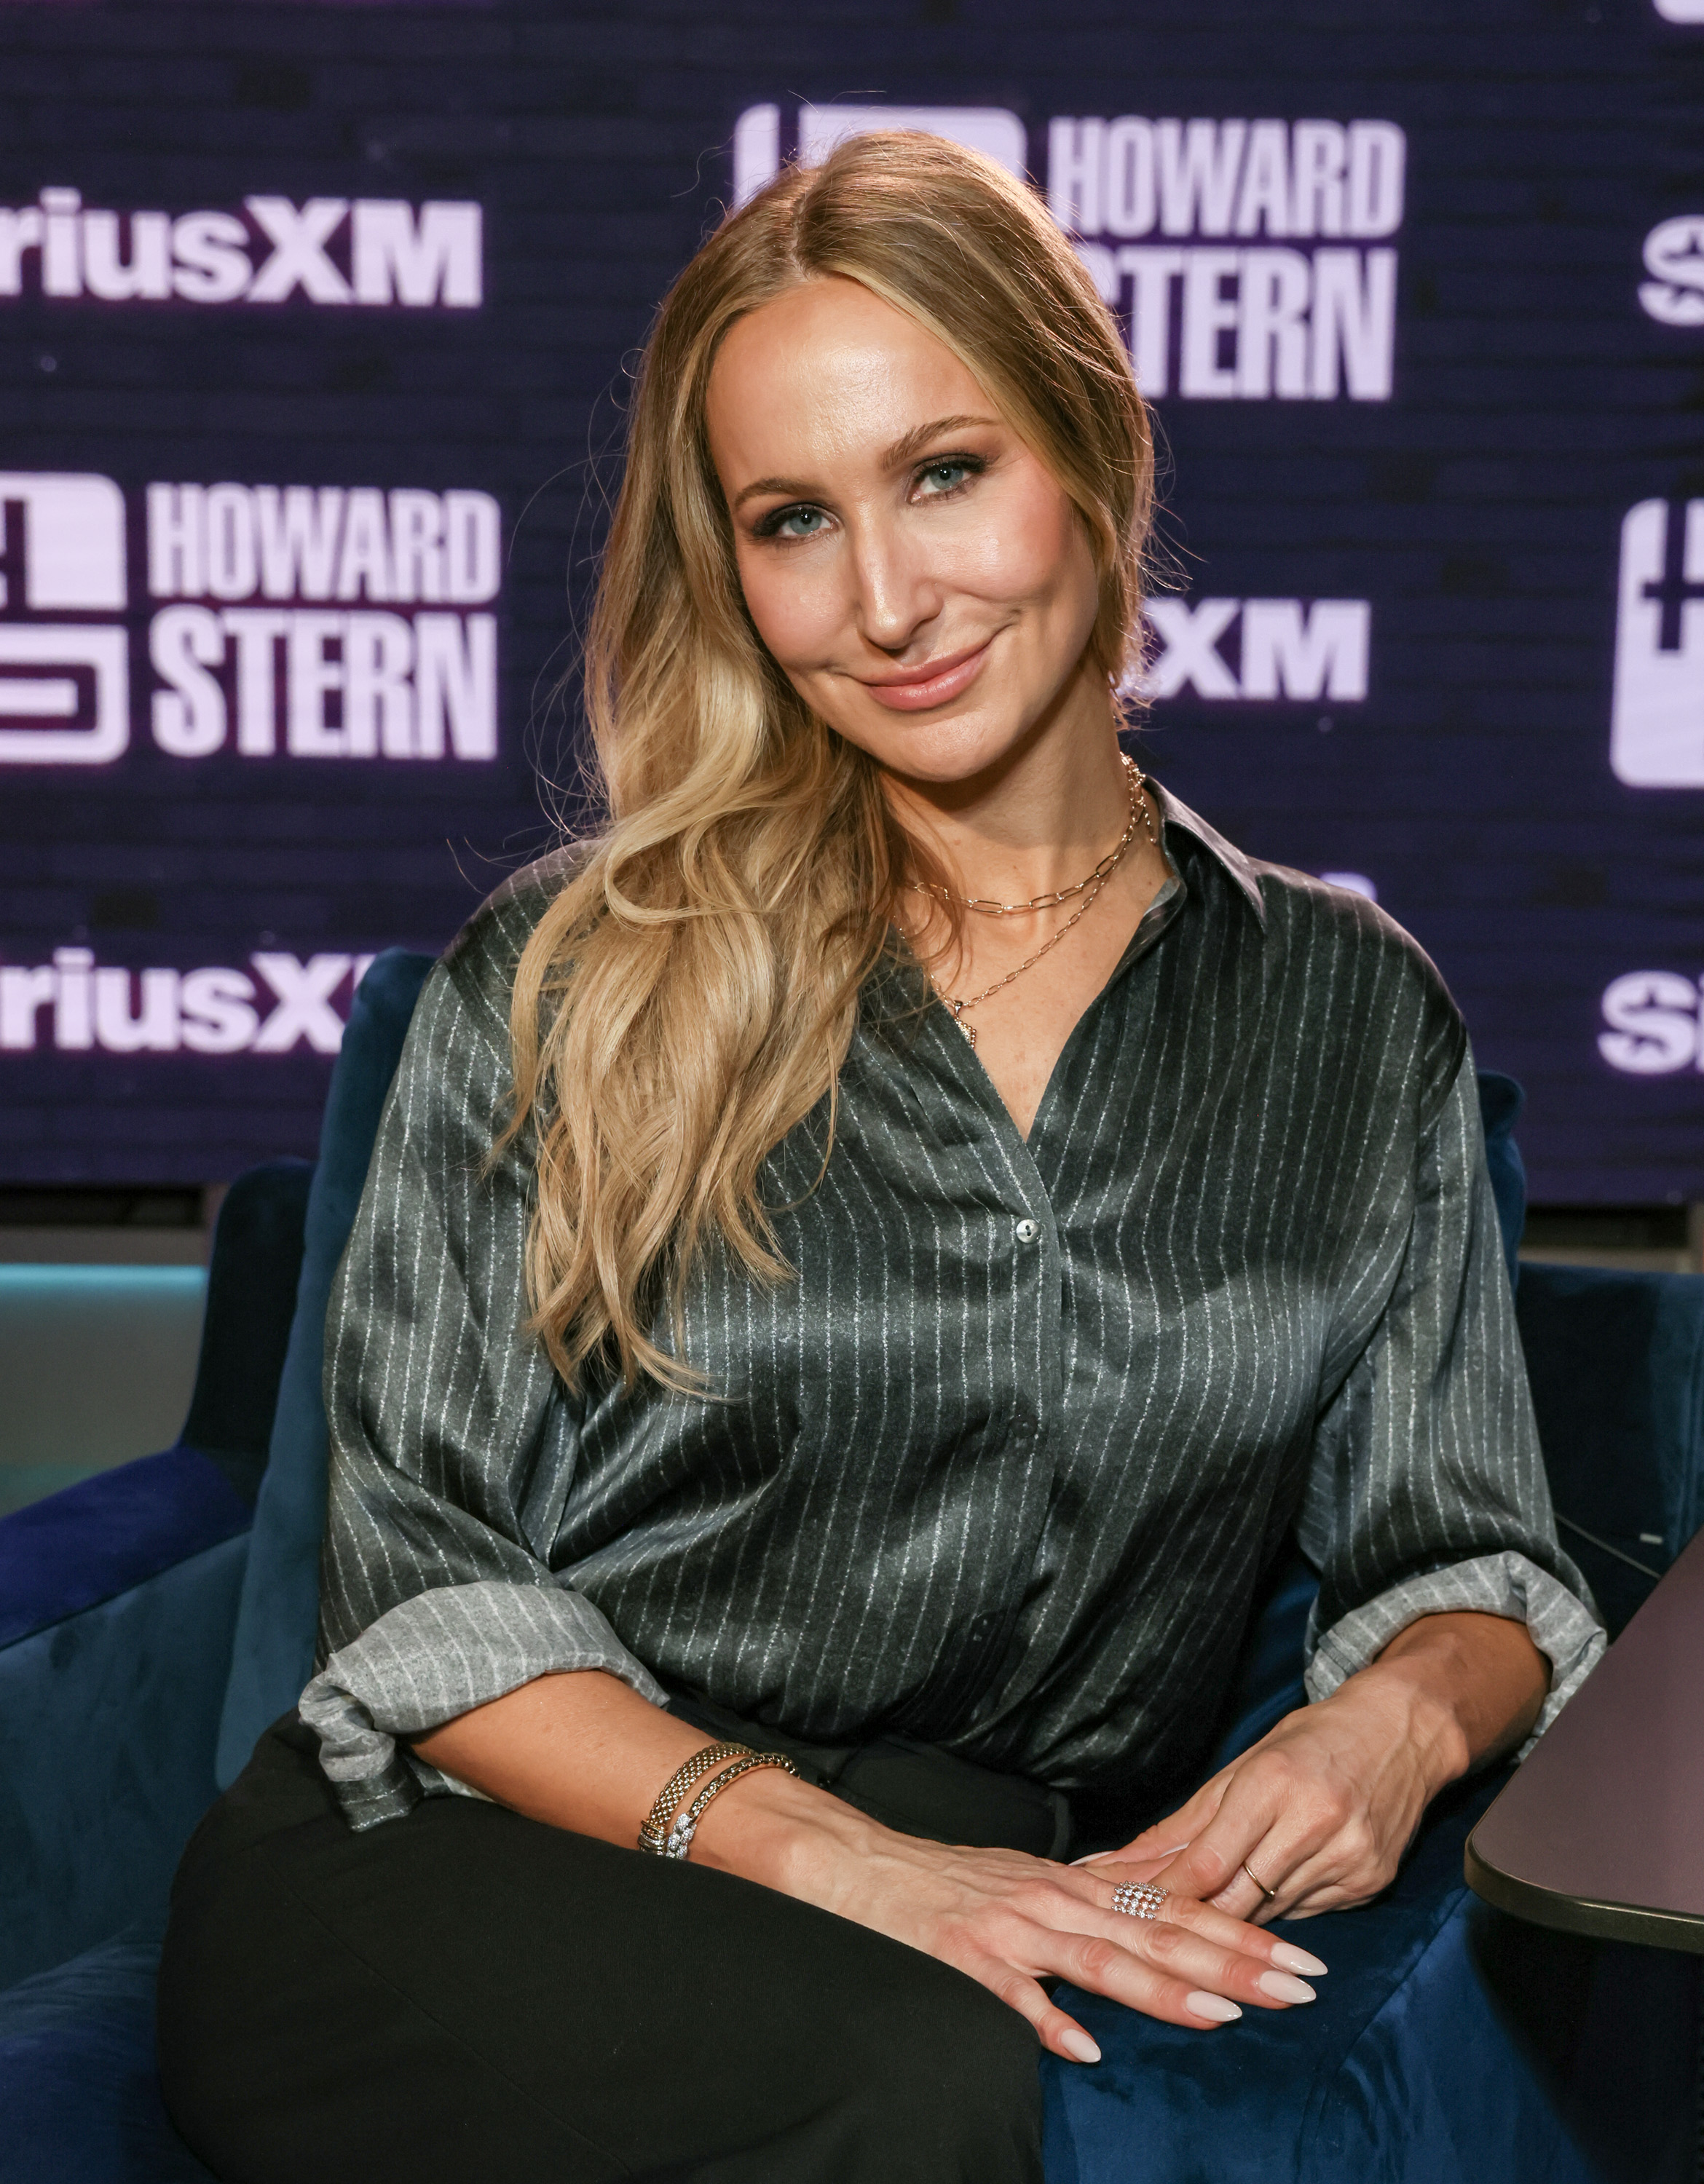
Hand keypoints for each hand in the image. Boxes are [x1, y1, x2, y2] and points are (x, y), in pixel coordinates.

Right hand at [696, 1781, 1326, 2065]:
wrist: (854, 1862)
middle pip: (1159, 1933)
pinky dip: (1049, 2021)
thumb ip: (1087, 1906)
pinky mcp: (962, 1957)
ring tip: (1226, 2013)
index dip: (1243, 1933)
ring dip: (1166, 1987)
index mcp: (1073, 1885)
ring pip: (1102, 1960)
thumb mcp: (1026, 1882)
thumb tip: (1151, 1924)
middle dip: (1235, 1960)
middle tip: (1301, 1985)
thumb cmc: (941, 1879)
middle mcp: (1054, 1900)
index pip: (1176, 1910)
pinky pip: (1012, 1996)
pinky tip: (1085, 2049)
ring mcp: (1009, 1928)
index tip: (1305, 1960)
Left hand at [1091, 1612, 1548, 1923]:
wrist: (1403, 1733)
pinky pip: (1306, 1915)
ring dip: (1230, 1921)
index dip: (1164, 1893)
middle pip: (1238, 1899)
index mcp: (1275, 1784)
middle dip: (1190, 1920)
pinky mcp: (1370, 1884)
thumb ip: (1185, 1823)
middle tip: (1145, 1933)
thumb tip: (1120, 1863)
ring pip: (1269, 1915)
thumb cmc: (1313, 1740)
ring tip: (1191, 1929)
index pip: (1210, 1861)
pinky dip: (1276, 1913)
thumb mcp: (1244, 1765)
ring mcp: (1348, 1859)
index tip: (1122, 1910)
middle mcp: (1315, 1824)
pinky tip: (1262, 1904)